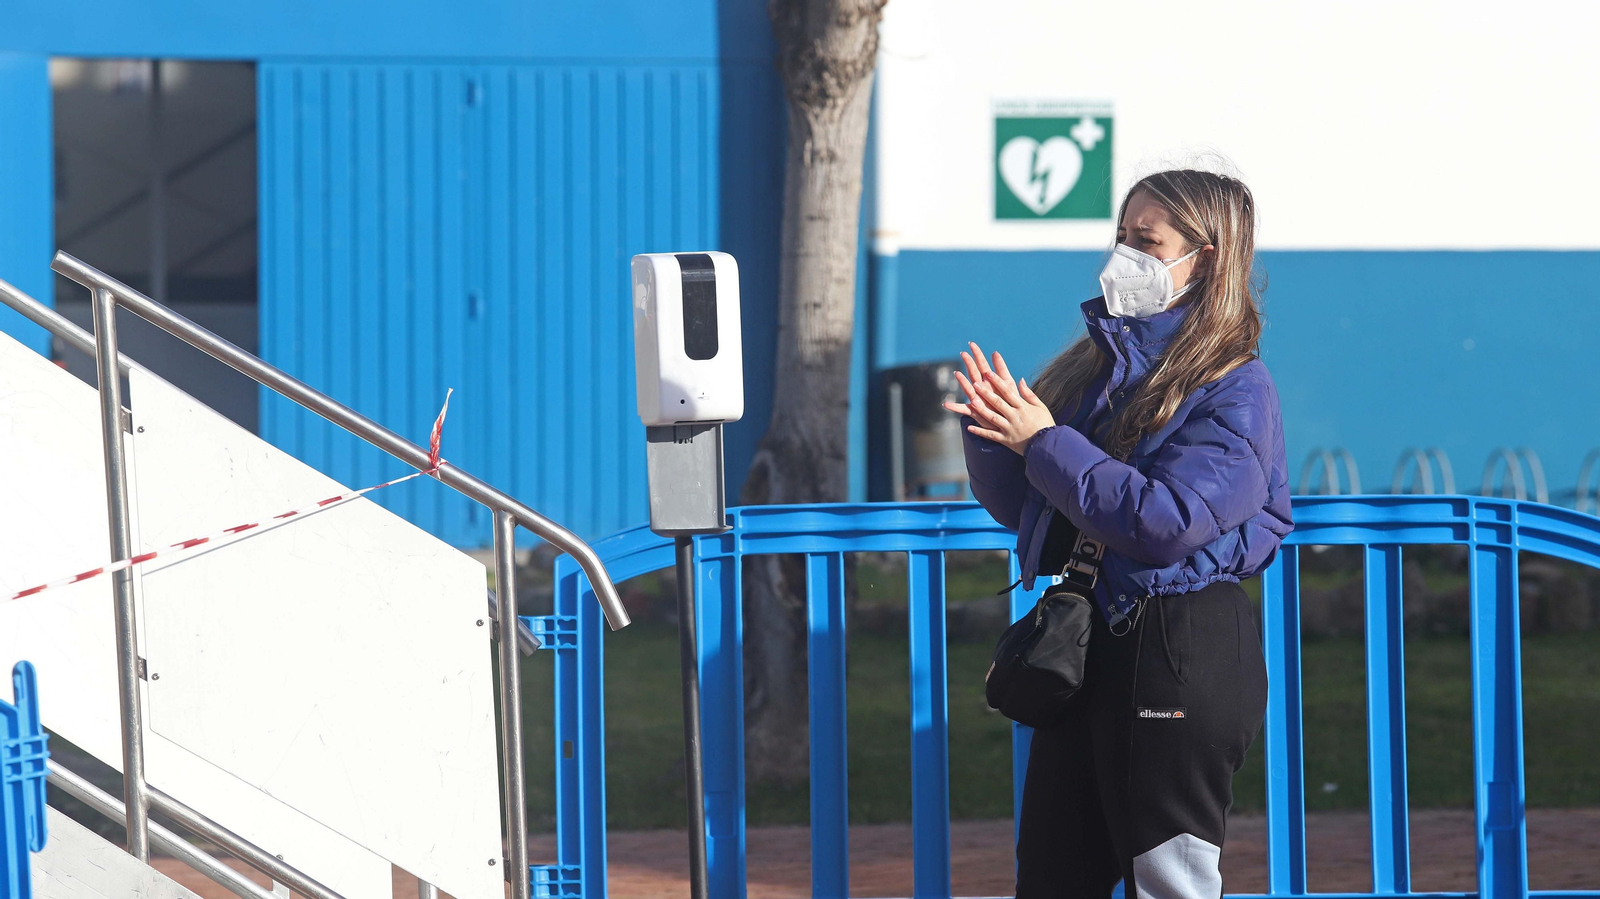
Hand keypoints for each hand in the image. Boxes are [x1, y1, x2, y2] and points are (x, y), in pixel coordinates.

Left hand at [942, 341, 1056, 454]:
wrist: (1048, 445)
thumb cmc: (1045, 424)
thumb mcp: (1040, 406)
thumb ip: (1029, 394)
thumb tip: (1020, 380)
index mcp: (1023, 407)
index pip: (1008, 392)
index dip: (997, 381)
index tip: (988, 373)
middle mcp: (1015, 416)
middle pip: (998, 402)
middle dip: (986, 393)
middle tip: (975, 383)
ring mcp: (1009, 428)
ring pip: (992, 418)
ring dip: (981, 409)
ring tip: (971, 401)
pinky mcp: (1006, 440)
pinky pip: (991, 435)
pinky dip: (980, 432)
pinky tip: (969, 427)